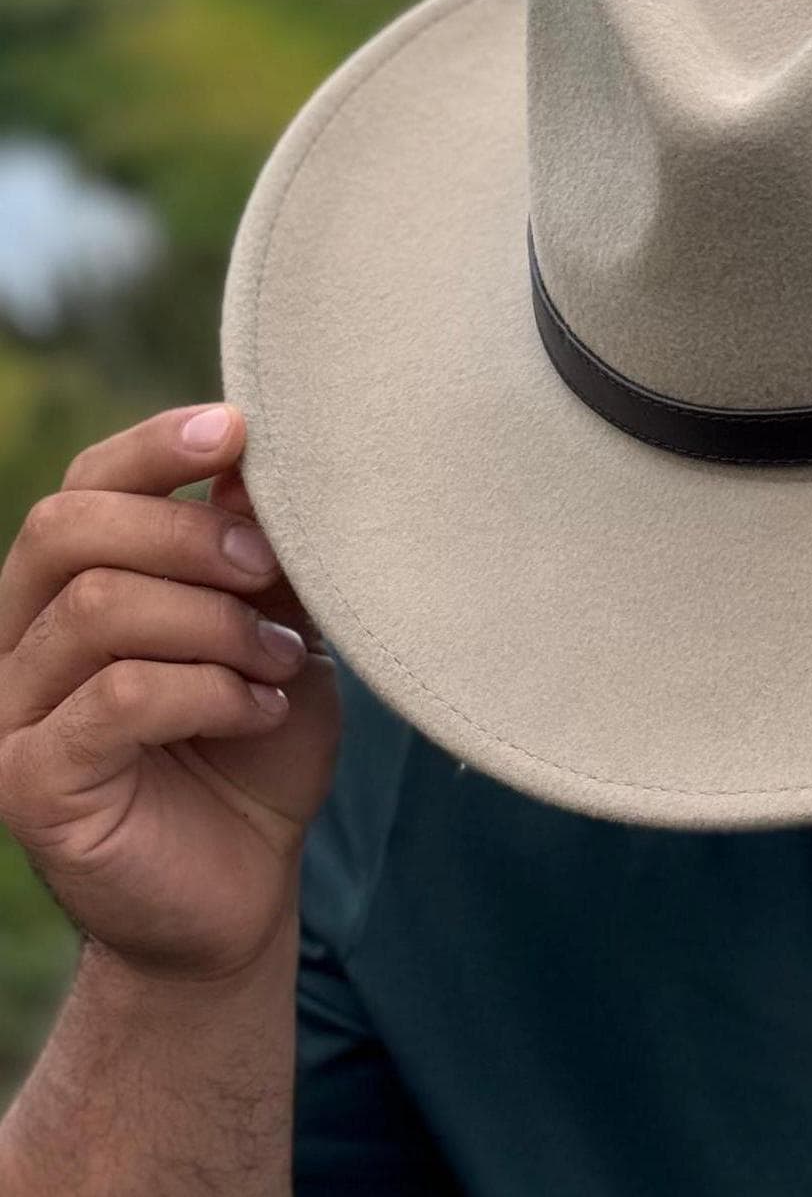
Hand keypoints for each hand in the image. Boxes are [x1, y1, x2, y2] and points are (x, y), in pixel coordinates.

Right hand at [0, 404, 339, 983]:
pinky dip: (209, 691)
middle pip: (68, 529)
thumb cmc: (255, 747)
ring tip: (282, 659)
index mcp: (72, 588)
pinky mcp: (29, 783)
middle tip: (273, 570)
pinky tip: (260, 710)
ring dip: (217, 623)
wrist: (244, 887)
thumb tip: (253, 455)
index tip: (239, 427)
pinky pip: (115, 697)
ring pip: (99, 608)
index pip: (84, 485)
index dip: (155, 447)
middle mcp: (20, 641)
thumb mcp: (274, 631)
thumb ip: (258, 555)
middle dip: (189, 533)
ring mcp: (12, 713)